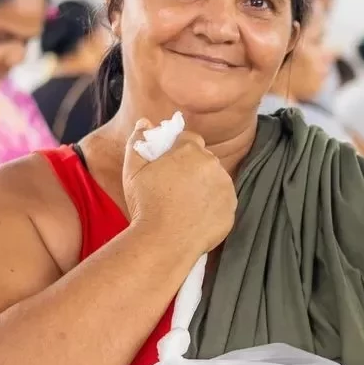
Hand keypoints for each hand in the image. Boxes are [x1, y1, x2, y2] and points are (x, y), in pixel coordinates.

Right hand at [120, 118, 236, 254]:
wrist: (163, 242)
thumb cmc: (145, 205)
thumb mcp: (133, 170)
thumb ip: (137, 141)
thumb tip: (145, 122)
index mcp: (191, 150)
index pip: (190, 139)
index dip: (178, 150)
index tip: (169, 165)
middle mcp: (214, 164)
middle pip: (205, 158)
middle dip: (193, 167)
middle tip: (174, 186)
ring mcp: (226, 188)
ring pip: (216, 179)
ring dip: (205, 185)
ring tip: (184, 202)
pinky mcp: (231, 209)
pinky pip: (223, 201)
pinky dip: (212, 205)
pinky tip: (195, 215)